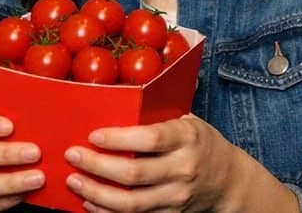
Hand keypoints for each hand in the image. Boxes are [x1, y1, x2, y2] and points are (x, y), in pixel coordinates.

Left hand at [63, 114, 297, 212]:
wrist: (228, 181)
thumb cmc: (200, 142)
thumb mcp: (188, 121)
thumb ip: (159, 116)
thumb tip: (115, 98)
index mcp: (188, 137)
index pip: (150, 139)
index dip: (119, 139)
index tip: (93, 135)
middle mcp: (183, 168)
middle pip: (135, 174)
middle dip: (98, 166)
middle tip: (73, 156)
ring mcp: (177, 196)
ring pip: (131, 203)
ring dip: (97, 193)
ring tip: (74, 181)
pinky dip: (107, 212)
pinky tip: (89, 203)